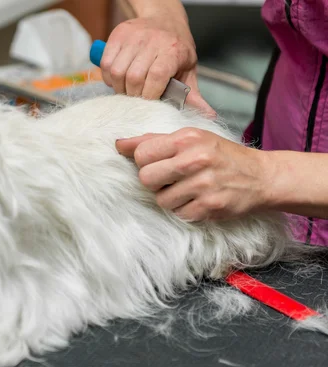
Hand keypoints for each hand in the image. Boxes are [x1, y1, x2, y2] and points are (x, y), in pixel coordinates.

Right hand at [101, 17, 214, 116]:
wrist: (164, 19)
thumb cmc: (176, 48)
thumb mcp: (188, 69)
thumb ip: (193, 94)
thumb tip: (206, 115)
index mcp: (173, 50)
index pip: (156, 77)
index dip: (150, 94)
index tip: (150, 102)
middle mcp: (152, 41)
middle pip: (134, 77)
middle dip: (133, 94)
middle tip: (137, 98)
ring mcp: (133, 37)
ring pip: (117, 72)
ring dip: (119, 87)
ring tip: (127, 89)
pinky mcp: (118, 34)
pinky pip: (106, 63)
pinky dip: (108, 77)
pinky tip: (118, 79)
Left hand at [115, 128, 271, 220]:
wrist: (262, 176)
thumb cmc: (220, 155)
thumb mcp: (191, 138)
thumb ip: (153, 140)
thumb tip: (119, 144)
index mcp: (187, 139)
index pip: (141, 153)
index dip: (144, 161)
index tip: (157, 163)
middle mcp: (195, 159)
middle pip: (146, 178)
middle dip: (154, 181)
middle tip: (170, 179)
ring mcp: (204, 184)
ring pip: (161, 200)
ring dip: (170, 198)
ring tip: (187, 189)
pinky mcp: (211, 206)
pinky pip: (179, 214)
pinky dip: (185, 210)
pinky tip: (198, 199)